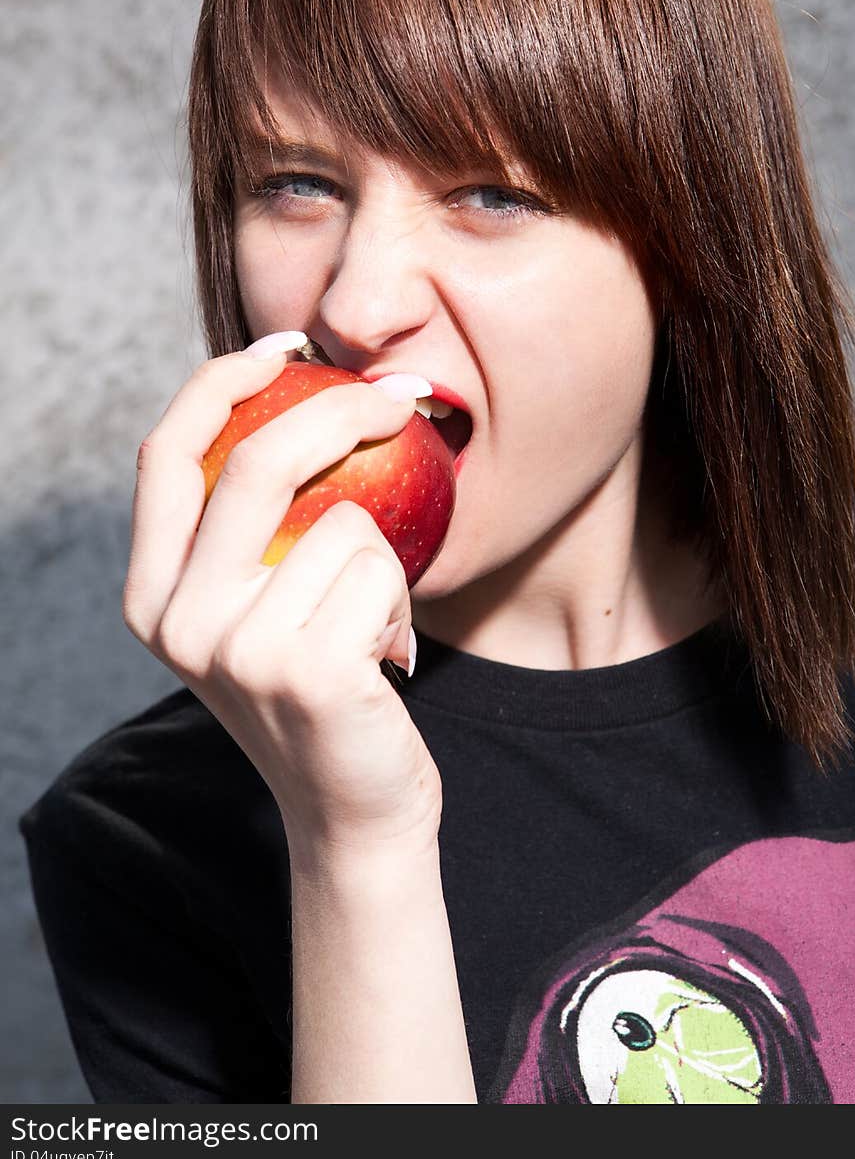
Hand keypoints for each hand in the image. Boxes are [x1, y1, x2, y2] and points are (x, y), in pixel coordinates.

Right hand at [122, 349, 442, 865]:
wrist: (353, 811)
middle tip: (398, 402)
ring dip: (382, 559)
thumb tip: (297, 399)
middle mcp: (176, 620)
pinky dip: (401, 598)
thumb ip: (249, 531)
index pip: (165, 454)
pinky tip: (386, 654)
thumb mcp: (256, 612)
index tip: (287, 347)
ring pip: (341, 520)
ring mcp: (237, 648)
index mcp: (150, 596)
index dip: (220, 383)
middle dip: (341, 411)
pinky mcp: (306, 668)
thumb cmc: (318, 692)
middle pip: (257, 461)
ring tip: (369, 620)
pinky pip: (380, 568)